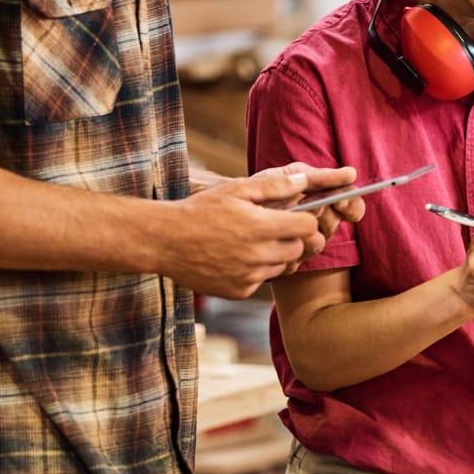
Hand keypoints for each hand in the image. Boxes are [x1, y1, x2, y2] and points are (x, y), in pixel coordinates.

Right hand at [160, 170, 321, 298]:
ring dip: (277, 254)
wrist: (165, 241)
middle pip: (299, 249)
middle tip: (275, 227)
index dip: (306, 219)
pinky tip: (240, 256)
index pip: (308, 227)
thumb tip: (304, 181)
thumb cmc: (201, 210)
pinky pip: (263, 280)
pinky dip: (259, 270)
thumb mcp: (237, 189)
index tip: (296, 216)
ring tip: (255, 240)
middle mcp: (259, 255)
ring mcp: (249, 276)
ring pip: (283, 266)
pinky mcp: (239, 291)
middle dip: (294, 237)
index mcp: (262, 227)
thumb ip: (275, 186)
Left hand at [253, 164, 364, 259]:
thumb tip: (351, 173)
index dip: (351, 205)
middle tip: (309, 206)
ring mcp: (302, 245)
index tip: (340, 199)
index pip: (352, 207)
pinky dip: (285, 248)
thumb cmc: (262, 187)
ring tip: (287, 218)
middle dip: (323, 214)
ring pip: (317, 244)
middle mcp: (317, 225)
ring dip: (304, 231)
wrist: (226, 205)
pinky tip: (274, 239)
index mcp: (323, 201)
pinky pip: (295, 262)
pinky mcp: (286, 263)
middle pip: (334, 224)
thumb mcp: (290, 175)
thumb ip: (319, 177)